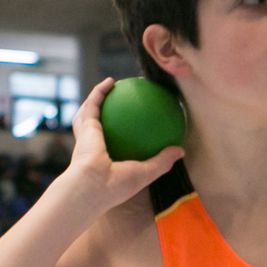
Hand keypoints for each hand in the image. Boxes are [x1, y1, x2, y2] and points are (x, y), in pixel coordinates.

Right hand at [56, 77, 183, 210]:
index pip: (112, 148)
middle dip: (103, 116)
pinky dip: (100, 91)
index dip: (120, 137)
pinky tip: (111, 81)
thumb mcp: (146, 174)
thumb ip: (162, 162)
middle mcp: (92, 149)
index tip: (133, 127)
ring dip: (96, 99)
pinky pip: (93, 103)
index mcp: (105, 163)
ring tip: (111, 86)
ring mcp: (85, 136)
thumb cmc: (117, 185)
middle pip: (96, 129)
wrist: (92, 186)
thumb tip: (181, 150)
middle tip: (119, 105)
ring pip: (88, 113)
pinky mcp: (84, 125)